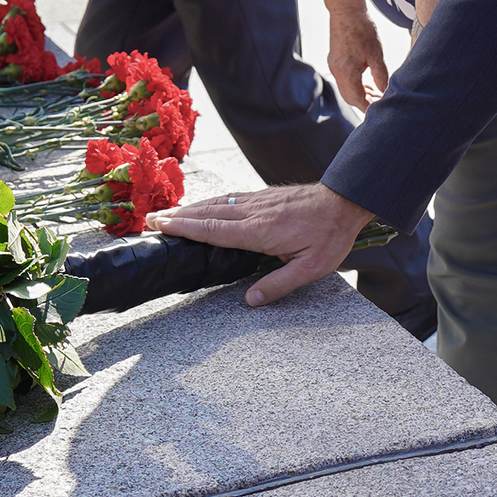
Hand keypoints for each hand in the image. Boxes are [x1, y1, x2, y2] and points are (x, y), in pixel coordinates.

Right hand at [147, 183, 372, 306]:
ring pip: (218, 203)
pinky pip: (231, 199)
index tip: (161, 226)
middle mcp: (254, 213)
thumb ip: (279, 284)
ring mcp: (259, 201)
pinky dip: (210, 203)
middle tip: (150, 218)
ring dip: (190, 207)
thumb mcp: (311, 268)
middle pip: (207, 213)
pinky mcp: (265, 196)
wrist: (346, 200)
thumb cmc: (330, 235)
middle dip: (177, 216)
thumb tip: (250, 301)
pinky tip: (204, 206)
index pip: (213, 230)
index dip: (185, 228)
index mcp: (260, 231)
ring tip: (168, 213)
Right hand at [323, 2, 389, 110]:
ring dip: (360, 93)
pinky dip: (355, 84)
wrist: (346, 10)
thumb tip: (385, 91)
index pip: (357, 99)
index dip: (369, 107)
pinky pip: (343, 80)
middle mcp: (337, 71)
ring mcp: (334, 66)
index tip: (381, 110)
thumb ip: (381, 75)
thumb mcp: (376, 54)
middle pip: (350, 97)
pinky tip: (367, 81)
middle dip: (364, 102)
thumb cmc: (363, 29)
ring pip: (346, 89)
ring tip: (376, 92)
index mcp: (347, 72)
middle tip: (380, 102)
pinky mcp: (334, 60)